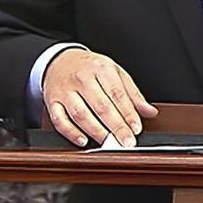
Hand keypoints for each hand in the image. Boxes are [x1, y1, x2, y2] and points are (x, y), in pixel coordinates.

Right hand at [42, 48, 158, 147]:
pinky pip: (60, 120)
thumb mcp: (115, 72)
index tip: (136, 128)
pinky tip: (83, 140)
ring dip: (96, 131)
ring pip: (81, 114)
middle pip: (101, 106)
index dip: (128, 113)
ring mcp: (66, 91)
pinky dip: (71, 132)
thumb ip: (132, 93)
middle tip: (126, 141)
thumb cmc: (90, 68)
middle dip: (116, 126)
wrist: (60, 60)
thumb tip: (149, 111)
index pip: (117, 94)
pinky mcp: (52, 101)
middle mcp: (83, 78)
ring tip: (108, 142)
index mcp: (102, 68)